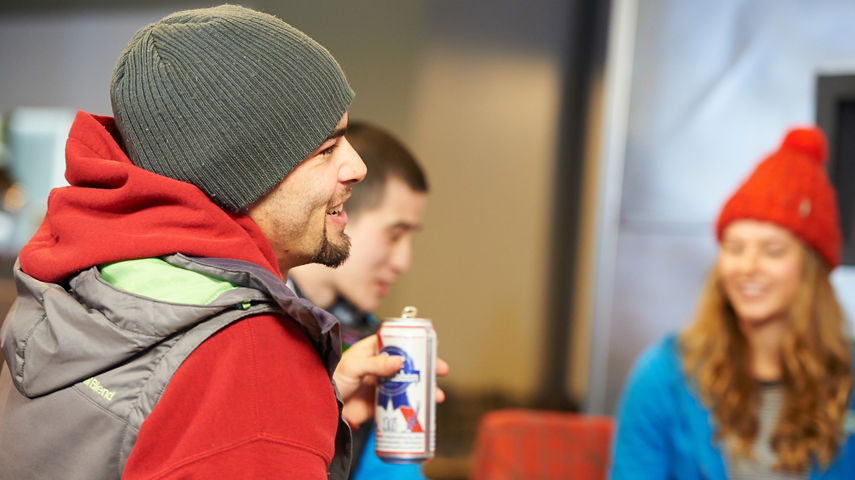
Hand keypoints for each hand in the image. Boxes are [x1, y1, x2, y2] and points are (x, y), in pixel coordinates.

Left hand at [333, 334, 449, 425]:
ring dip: (424, 387)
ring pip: (409, 383)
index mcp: (373, 350)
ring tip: (437, 396)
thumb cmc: (331, 379)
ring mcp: (382, 384)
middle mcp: (380, 365)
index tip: (431, 345)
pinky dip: (414, 404)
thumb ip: (375, 364)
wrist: (323, 408)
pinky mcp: (381, 402)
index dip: (415, 342)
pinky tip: (425, 408)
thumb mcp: (354, 367)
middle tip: (441, 370)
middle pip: (409, 363)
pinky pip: (402, 402)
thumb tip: (400, 361)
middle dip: (426, 366)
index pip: (397, 342)